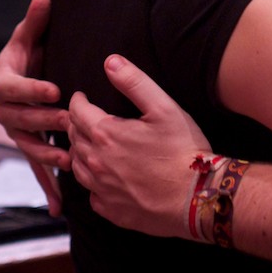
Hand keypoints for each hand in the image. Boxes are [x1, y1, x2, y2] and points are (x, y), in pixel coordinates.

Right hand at [0, 0, 68, 213]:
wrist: (24, 74)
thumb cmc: (28, 53)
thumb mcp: (29, 37)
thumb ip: (35, 22)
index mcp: (3, 82)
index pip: (13, 88)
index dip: (32, 89)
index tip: (54, 88)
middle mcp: (4, 111)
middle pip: (19, 120)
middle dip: (43, 122)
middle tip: (68, 121)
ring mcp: (16, 133)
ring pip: (27, 147)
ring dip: (45, 155)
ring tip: (66, 160)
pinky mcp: (29, 147)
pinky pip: (35, 169)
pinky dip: (47, 187)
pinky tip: (59, 208)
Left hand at [67, 54, 211, 239]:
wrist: (197, 198)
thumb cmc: (183, 150)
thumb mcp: (163, 108)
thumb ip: (134, 82)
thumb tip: (110, 62)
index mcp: (106, 134)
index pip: (77, 112)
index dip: (78, 101)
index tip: (82, 97)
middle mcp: (97, 163)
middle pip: (74, 139)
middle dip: (77, 124)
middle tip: (85, 118)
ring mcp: (102, 190)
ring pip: (77, 167)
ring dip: (80, 152)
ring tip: (90, 144)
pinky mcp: (112, 211)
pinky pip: (91, 194)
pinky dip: (92, 182)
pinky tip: (103, 177)